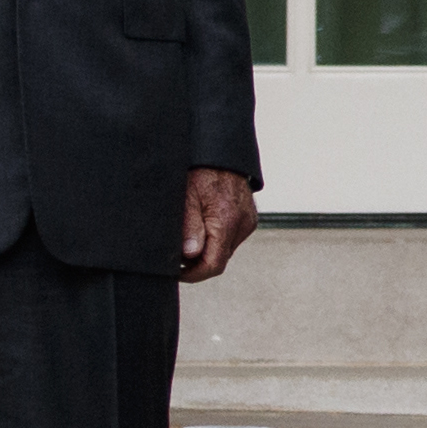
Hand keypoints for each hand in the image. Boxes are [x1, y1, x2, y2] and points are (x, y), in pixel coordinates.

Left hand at [181, 166, 257, 282]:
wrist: (222, 153)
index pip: (213, 265)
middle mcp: (242, 224)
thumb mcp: (186, 197)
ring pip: (225, 250)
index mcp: (227, 222)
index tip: (177, 271)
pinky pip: (232, 237)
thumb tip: (190, 254)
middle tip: (178, 252)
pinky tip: (205, 225)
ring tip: (190, 234)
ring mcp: (248, 221)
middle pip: (220, 259)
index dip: (193, 274)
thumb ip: (189, 228)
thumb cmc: (201, 170)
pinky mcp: (249, 218)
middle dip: (198, 261)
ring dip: (208, 249)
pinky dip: (218, 238)